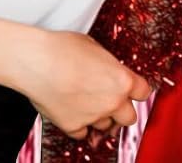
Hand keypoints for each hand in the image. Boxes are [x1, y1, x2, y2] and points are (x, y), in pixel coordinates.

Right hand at [12, 28, 152, 141]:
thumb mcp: (96, 48)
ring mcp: (93, 117)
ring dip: (101, 117)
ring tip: (86, 100)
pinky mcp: (73, 127)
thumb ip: (109, 66)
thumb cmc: (64, 49)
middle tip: (112, 101)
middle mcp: (112, 101)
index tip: (134, 90)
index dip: (138, 90)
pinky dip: (80, 124)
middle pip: (130, 117)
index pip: (144, 92)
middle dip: (123, 110)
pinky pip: (83, 132)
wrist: (37, 62)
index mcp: (122, 80)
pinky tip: (73, 108)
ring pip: (106, 126)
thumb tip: (110, 72)